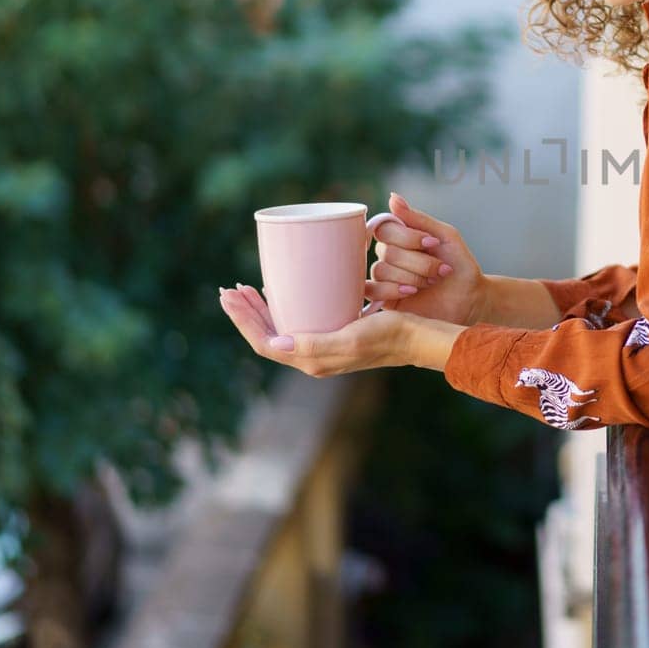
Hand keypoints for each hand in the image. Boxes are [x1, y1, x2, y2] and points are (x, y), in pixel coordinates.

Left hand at [217, 282, 464, 374]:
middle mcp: (312, 356)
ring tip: (247, 290)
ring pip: (280, 328)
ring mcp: (322, 346)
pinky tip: (283, 292)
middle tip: (230, 287)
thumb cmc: (389, 336)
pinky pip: (297, 322)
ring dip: (260, 310)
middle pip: (267, 335)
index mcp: (311, 359)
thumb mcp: (351, 338)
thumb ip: (314, 345)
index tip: (230, 295)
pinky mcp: (333, 334)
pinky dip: (283, 307)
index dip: (243, 320)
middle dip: (245, 312)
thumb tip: (274, 343)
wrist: (418, 337)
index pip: (264, 342)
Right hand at [368, 192, 487, 326]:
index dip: (407, 237)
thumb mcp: (444, 236)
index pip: (385, 228)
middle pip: (386, 251)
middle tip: (440, 269)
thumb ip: (418, 218)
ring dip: (412, 277)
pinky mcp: (384, 298)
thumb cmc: (459, 264)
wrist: (470, 297)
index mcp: (401, 237)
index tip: (433, 243)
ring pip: (381, 270)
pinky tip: (412, 292)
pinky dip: (392, 289)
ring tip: (432, 282)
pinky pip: (371, 290)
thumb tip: (393, 197)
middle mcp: (390, 254)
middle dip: (418, 262)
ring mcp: (386, 277)